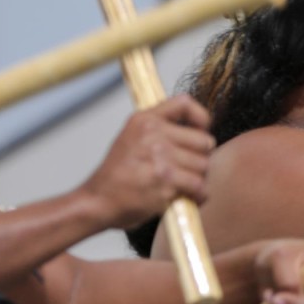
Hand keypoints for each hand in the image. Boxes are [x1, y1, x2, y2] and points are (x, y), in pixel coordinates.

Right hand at [80, 94, 212, 228]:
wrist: (99, 201)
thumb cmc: (120, 174)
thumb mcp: (132, 138)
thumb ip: (161, 129)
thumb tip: (199, 127)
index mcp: (145, 120)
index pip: (185, 103)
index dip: (201, 118)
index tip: (201, 131)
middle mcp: (152, 134)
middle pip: (204, 142)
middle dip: (200, 158)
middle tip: (185, 169)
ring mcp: (159, 157)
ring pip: (204, 166)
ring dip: (198, 179)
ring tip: (180, 184)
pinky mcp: (166, 180)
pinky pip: (199, 186)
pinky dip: (198, 195)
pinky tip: (186, 197)